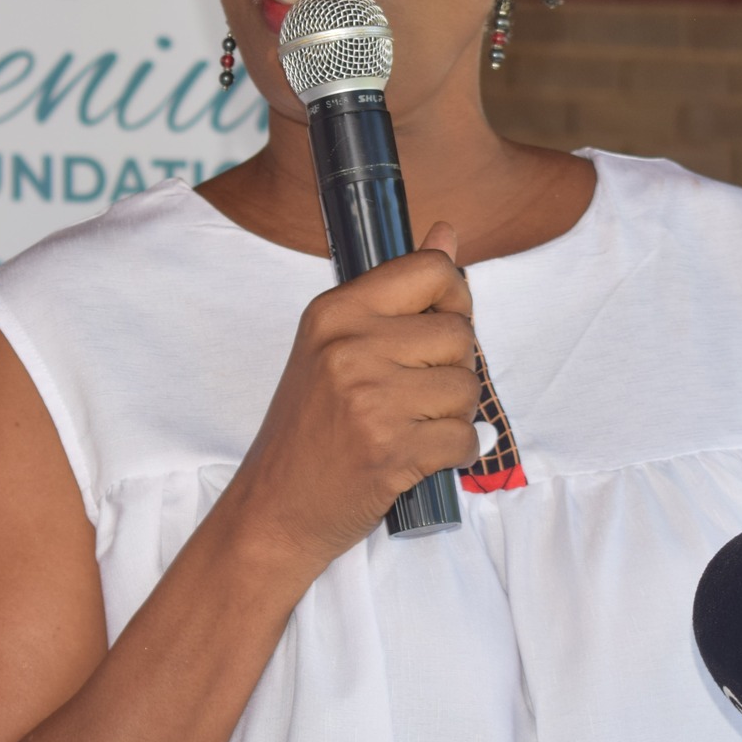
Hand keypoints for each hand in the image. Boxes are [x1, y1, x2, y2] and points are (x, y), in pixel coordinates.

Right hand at [224, 222, 479, 574]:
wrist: (273, 508)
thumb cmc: (308, 427)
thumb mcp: (334, 344)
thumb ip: (395, 290)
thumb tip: (448, 232)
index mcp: (335, 311)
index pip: (432, 271)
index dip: (453, 299)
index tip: (437, 327)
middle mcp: (350, 346)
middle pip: (460, 332)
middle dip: (454, 366)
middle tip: (417, 393)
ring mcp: (370, 399)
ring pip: (468, 387)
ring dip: (454, 413)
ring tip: (414, 425)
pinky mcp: (391, 451)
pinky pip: (465, 438)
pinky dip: (454, 453)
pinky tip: (421, 455)